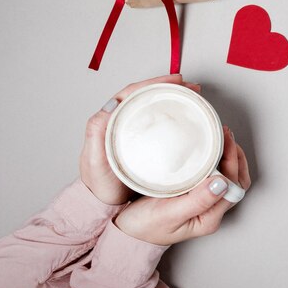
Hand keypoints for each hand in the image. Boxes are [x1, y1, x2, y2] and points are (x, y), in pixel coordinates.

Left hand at [79, 74, 201, 204]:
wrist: (105, 205)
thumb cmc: (99, 184)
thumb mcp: (94, 159)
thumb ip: (97, 133)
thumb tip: (109, 105)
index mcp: (110, 120)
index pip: (134, 92)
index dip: (155, 83)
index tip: (176, 81)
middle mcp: (122, 122)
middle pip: (148, 96)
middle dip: (171, 87)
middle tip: (192, 88)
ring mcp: (135, 132)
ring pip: (155, 107)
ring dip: (174, 99)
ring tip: (193, 98)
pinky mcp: (145, 144)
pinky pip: (160, 123)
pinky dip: (174, 116)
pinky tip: (186, 119)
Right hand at [115, 127, 250, 244]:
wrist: (127, 232)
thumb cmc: (144, 226)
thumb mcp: (169, 214)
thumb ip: (197, 201)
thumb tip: (222, 183)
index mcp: (209, 218)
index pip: (232, 186)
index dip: (233, 161)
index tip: (225, 141)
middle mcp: (211, 211)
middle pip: (236, 180)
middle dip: (234, 155)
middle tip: (225, 134)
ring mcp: (204, 202)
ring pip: (227, 176)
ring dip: (228, 156)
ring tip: (221, 137)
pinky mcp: (195, 194)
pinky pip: (214, 175)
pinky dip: (217, 160)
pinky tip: (210, 149)